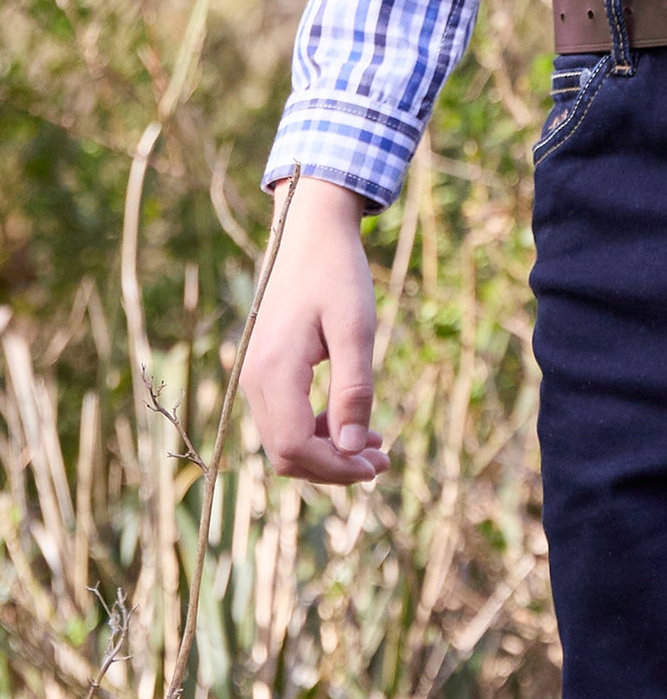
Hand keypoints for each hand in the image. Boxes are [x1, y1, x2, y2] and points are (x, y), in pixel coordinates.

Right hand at [240, 176, 390, 485]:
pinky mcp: (264, 368)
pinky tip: (353, 424)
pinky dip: (317, 431)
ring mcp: (254, 374)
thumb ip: (353, 389)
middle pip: (285, 452)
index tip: (376, 465)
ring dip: (328, 451)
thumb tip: (354, 450)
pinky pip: (285, 417)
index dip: (335, 468)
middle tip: (383, 463)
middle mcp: (253, 379)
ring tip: (376, 448)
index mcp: (273, 371)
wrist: (310, 231)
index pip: (294, 448)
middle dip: (334, 466)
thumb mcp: (356, 328)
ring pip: (284, 440)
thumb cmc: (337, 273)